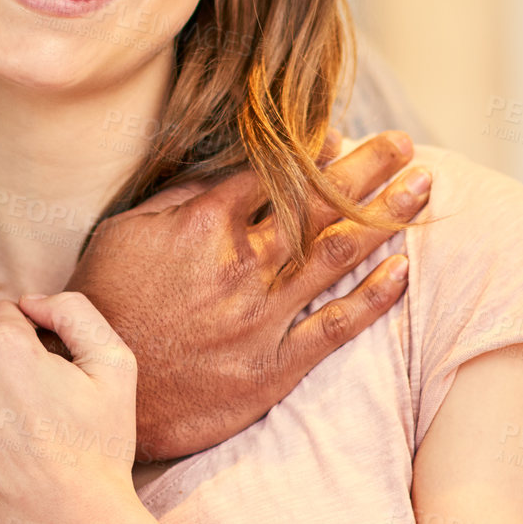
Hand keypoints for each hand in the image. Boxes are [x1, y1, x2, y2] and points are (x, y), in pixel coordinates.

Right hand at [66, 130, 430, 459]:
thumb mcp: (123, 233)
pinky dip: (374, 297)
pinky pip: (336, 327)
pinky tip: (403, 269)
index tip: (338, 133)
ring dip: (385, 216)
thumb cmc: (106, 305)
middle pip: (317, 204)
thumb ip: (177, 198)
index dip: (310, 148)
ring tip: (422, 186)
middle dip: (366, 168)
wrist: (100, 390)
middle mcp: (243, 264)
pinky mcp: (273, 366)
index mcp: (204, 225)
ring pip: (338, 255)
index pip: (272, 172)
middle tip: (403, 143)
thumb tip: (226, 169)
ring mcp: (262, 316)